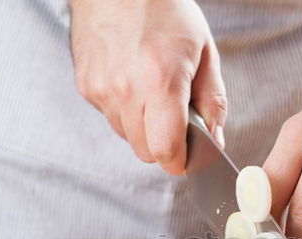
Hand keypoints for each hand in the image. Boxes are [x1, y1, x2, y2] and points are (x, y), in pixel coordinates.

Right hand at [69, 0, 226, 173]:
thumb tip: (215, 139)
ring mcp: (101, 89)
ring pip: (127, 136)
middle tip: (176, 119)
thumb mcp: (204, 51)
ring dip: (144, 127)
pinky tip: (133, 81)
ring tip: (152, 91)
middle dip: (165, 145)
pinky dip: (125, 110)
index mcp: (160, 82)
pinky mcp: (86, 86)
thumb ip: (213, 102)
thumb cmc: (165, 10)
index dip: (181, 160)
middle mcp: (126, 90)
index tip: (189, 154)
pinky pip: (111, 117)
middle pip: (146, 152)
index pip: (166, 152)